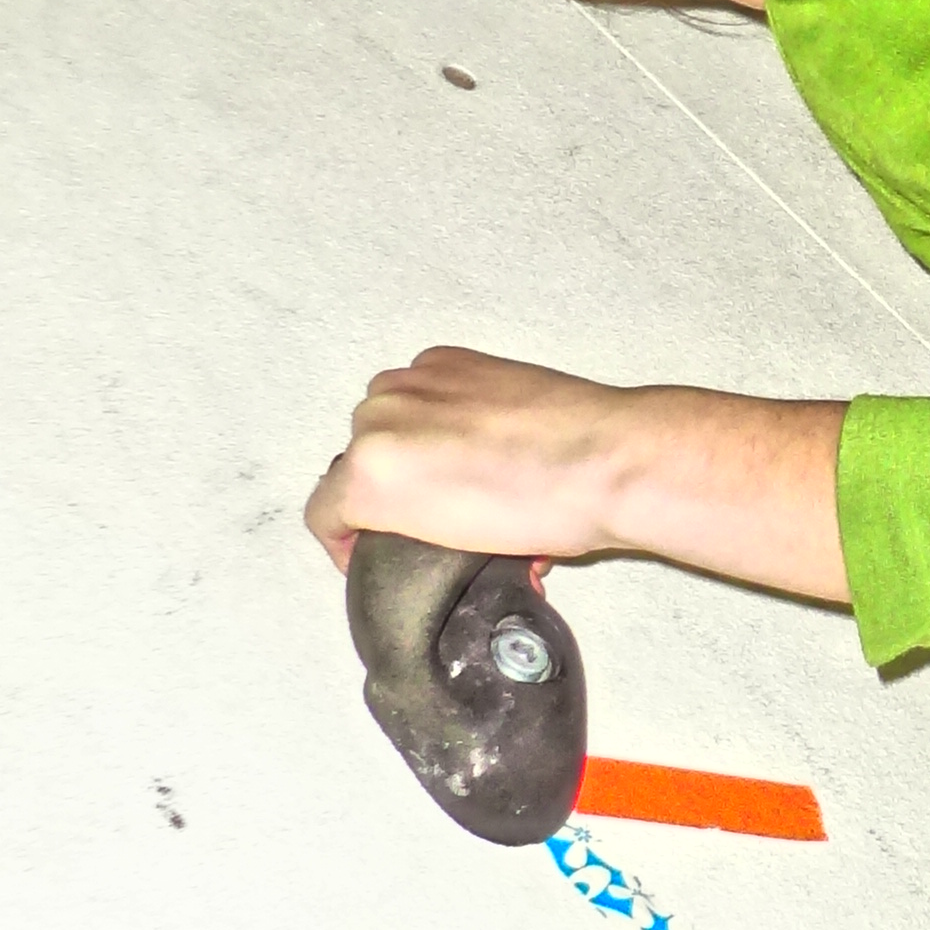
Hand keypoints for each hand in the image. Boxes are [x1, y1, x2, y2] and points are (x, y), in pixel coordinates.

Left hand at [307, 353, 854, 607]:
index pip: (400, 420)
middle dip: (402, 489)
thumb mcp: (522, 415)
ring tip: (434, 549)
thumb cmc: (589, 445)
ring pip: (351, 482)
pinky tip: (374, 562)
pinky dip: (342, 543)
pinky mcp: (364, 481)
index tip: (432, 494)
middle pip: (370, 449)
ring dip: (384, 514)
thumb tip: (481, 478)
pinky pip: (326, 515)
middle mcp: (398, 389)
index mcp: (439, 367)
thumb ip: (481, 433)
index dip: (412, 466)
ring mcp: (377, 431)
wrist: (602, 463)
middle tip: (447, 526)